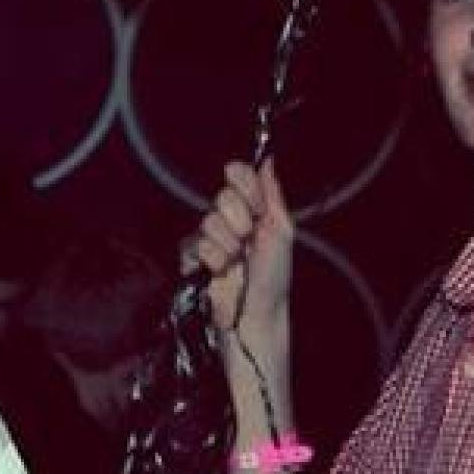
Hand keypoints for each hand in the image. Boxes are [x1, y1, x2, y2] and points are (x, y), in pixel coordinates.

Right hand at [181, 159, 294, 341]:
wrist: (258, 313)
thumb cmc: (274, 277)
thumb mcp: (282, 232)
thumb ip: (273, 195)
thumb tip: (269, 160)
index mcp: (251, 208)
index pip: (238, 175)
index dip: (245, 187)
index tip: (257, 208)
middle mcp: (228, 218)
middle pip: (223, 197)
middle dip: (240, 220)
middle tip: (249, 240)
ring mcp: (208, 238)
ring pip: (209, 221)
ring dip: (228, 244)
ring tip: (236, 262)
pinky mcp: (191, 258)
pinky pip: (194, 245)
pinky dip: (211, 258)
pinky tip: (221, 270)